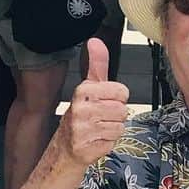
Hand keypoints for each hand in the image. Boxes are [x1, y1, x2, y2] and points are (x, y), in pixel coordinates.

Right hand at [57, 39, 128, 167]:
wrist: (65, 147)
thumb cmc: (82, 115)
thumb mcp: (89, 87)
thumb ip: (97, 64)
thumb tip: (95, 41)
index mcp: (84, 90)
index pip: (122, 91)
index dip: (117, 98)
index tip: (104, 101)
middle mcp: (81, 108)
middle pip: (123, 109)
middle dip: (116, 115)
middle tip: (101, 117)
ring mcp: (82, 129)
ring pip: (120, 126)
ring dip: (112, 129)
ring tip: (99, 128)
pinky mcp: (86, 147)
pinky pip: (113, 141)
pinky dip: (108, 143)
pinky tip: (96, 140)